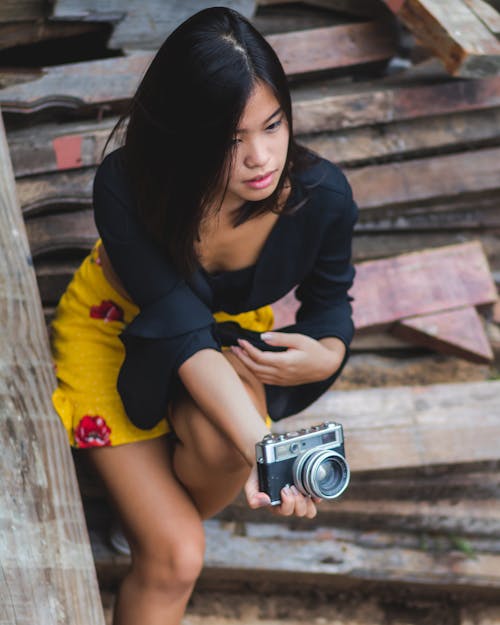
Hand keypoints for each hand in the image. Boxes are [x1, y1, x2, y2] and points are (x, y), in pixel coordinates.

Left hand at [230, 332, 344, 385]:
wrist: (325, 366)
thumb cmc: (313, 350)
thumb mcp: (299, 339)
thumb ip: (280, 338)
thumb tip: (262, 336)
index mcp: (284, 363)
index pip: (259, 357)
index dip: (247, 349)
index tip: (240, 340)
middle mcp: (281, 374)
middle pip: (254, 368)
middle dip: (242, 357)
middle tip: (233, 347)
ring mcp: (281, 380)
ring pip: (257, 375)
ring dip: (246, 365)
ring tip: (238, 354)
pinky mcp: (282, 382)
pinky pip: (263, 379)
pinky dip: (254, 372)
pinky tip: (249, 363)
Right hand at [244, 465, 317, 518]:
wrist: (269, 458)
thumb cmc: (261, 473)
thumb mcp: (252, 483)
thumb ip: (252, 496)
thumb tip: (265, 501)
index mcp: (278, 506)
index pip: (286, 511)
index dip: (288, 503)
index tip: (284, 489)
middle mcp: (291, 504)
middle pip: (301, 512)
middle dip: (298, 501)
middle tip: (293, 487)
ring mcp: (301, 497)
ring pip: (310, 510)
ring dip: (308, 501)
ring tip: (301, 489)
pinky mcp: (309, 490)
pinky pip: (318, 499)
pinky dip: (317, 496)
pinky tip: (312, 488)